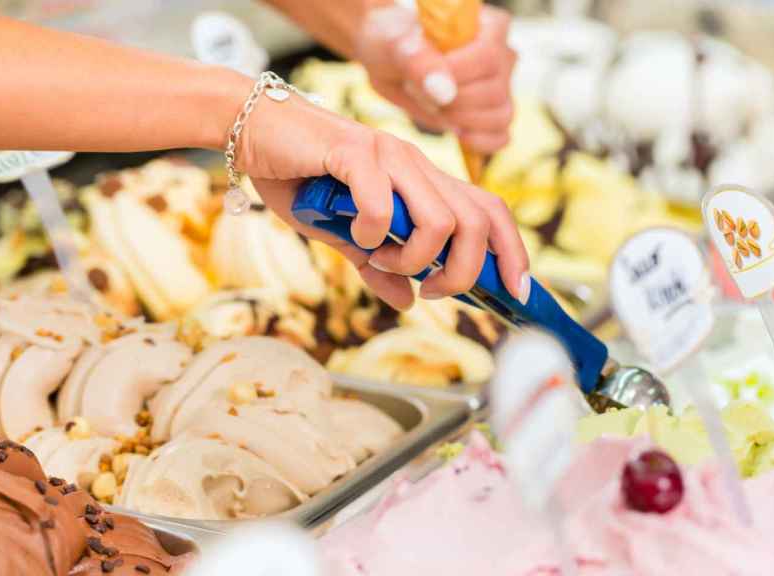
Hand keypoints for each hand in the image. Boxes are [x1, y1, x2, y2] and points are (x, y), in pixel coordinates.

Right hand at [235, 93, 529, 310]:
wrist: (256, 131)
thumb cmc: (301, 178)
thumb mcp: (345, 237)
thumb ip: (377, 267)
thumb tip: (406, 302)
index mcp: (423, 182)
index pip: (490, 212)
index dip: (513, 252)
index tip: (517, 292)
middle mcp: (417, 165)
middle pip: (479, 222)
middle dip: (463, 272)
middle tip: (428, 289)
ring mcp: (390, 155)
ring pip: (441, 220)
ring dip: (415, 258)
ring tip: (382, 261)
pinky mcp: (355, 151)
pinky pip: (382, 203)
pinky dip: (373, 232)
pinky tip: (355, 235)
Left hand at [355, 4, 515, 154]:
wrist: (389, 60)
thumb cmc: (394, 42)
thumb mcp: (398, 45)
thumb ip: (420, 61)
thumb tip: (444, 91)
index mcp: (489, 26)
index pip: (488, 58)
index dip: (456, 76)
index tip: (424, 79)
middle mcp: (503, 55)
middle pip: (495, 92)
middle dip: (453, 102)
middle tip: (421, 91)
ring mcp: (502, 86)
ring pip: (500, 116)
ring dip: (463, 121)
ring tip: (434, 107)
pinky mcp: (492, 114)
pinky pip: (501, 136)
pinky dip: (480, 141)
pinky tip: (456, 131)